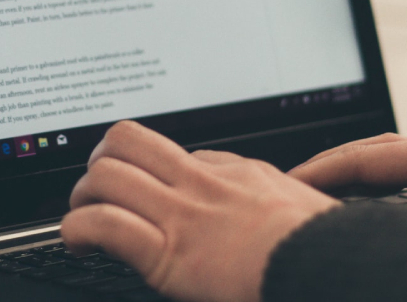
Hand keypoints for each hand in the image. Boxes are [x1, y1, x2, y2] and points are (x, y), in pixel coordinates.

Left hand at [61, 121, 339, 301]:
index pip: (177, 153)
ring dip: (83, 197)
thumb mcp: (307, 204)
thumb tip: (262, 194)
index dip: (150, 170)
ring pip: (106, 175)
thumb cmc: (324, 247)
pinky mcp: (167, 252)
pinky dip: (78, 231)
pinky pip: (103, 225)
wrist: (327, 266)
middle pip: (128, 141)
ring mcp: (182, 214)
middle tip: (97, 190)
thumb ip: (273, 196)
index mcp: (237, 174)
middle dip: (101, 163)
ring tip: (82, 218)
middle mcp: (202, 184)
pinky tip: (80, 244)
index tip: (143, 189)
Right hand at [289, 133, 406, 209]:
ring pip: (392, 176)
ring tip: (321, 208)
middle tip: (291, 193)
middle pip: (374, 159)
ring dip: (355, 188)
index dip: (326, 168)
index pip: (374, 158)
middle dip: (329, 172)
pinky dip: (384, 204)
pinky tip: (381, 226)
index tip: (289, 181)